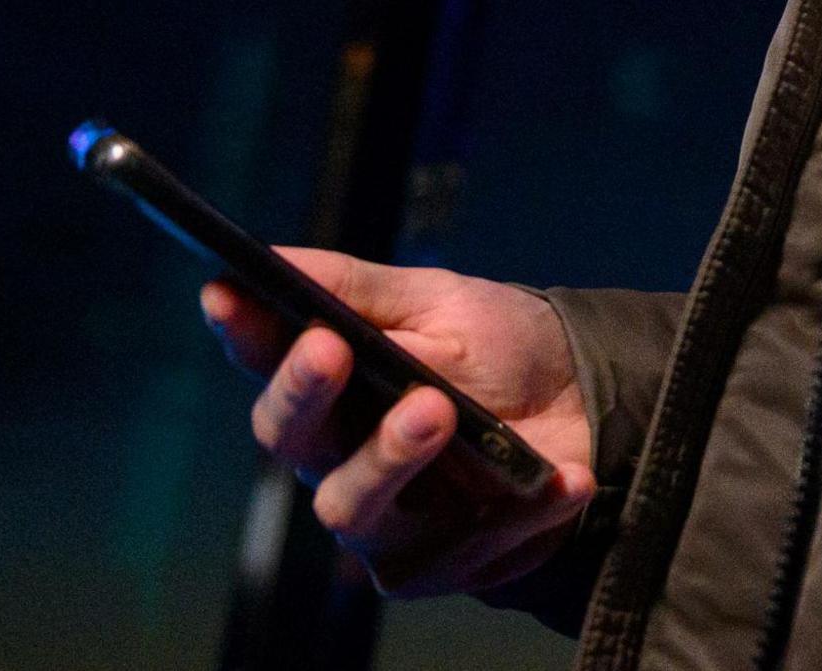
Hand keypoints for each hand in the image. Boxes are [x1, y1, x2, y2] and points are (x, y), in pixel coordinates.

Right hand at [204, 248, 598, 597]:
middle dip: (304, 394)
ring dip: (392, 456)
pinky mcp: (438, 564)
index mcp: (331, 387)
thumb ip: (357, 290)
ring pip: (351, 507)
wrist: (591, 407)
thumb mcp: (439, 301)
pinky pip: (460, 548)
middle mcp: (339, 458)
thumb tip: (270, 258)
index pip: (266, 362)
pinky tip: (565, 476)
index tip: (229, 294)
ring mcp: (384, 520)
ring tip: (439, 410)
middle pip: (291, 440)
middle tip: (333, 348)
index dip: (243, 332)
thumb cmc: (499, 349)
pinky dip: (520, 509)